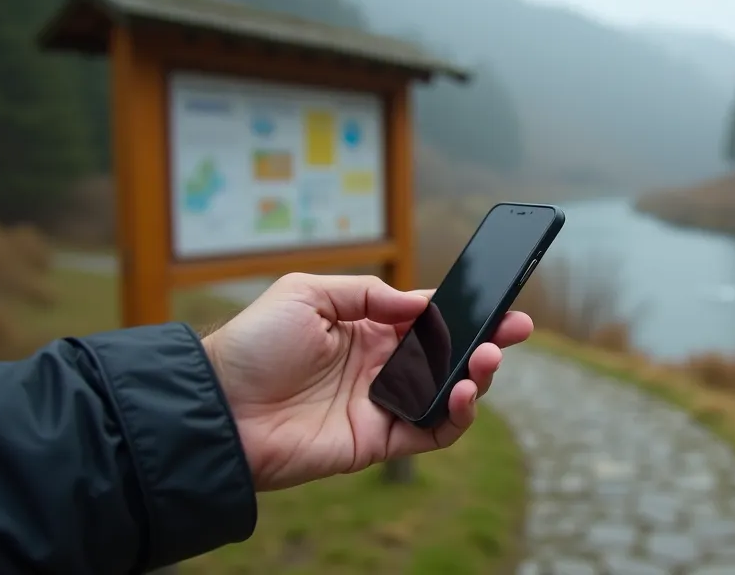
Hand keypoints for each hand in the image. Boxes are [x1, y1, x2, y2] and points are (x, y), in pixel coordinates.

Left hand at [201, 273, 532, 490]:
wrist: (218, 408)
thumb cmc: (252, 346)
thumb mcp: (306, 293)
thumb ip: (368, 294)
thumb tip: (422, 303)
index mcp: (365, 329)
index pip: (429, 319)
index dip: (465, 312)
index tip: (500, 302)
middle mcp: (379, 367)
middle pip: (449, 356)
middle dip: (488, 341)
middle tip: (516, 330)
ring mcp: (382, 405)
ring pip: (449, 394)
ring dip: (478, 377)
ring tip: (487, 359)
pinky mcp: (379, 441)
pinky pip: (432, 432)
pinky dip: (457, 417)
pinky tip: (463, 393)